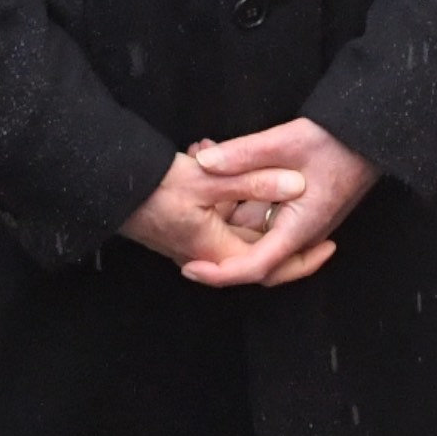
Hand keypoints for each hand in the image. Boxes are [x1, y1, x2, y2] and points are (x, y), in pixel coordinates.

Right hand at [121, 147, 303, 272]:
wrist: (108, 185)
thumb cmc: (153, 187)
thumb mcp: (210, 179)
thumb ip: (255, 181)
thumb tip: (297, 187)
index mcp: (217, 250)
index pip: (270, 266)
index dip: (303, 260)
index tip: (329, 244)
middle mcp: (207, 252)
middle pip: (259, 248)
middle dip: (282, 223)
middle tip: (312, 206)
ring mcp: (195, 241)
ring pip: (240, 227)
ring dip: (254, 202)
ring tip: (272, 172)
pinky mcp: (187, 227)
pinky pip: (223, 218)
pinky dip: (233, 197)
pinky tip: (228, 169)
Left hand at [180, 118, 376, 288]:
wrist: (373, 134)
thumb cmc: (338, 139)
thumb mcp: (287, 140)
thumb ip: (243, 153)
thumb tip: (205, 163)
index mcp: (299, 228)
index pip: (255, 266)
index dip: (220, 273)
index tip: (190, 268)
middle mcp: (302, 234)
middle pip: (257, 262)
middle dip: (222, 257)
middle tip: (188, 250)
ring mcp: (304, 225)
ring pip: (261, 241)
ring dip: (232, 228)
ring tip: (203, 203)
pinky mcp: (303, 212)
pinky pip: (269, 225)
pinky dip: (247, 212)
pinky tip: (229, 191)